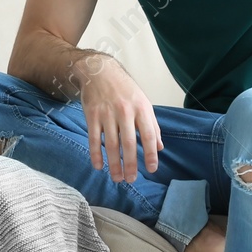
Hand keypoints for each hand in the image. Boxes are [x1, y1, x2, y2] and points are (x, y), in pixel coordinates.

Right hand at [77, 54, 161, 182]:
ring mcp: (107, 113)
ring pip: (110, 144)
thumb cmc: (125, 89)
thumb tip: (159, 147)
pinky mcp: (92, 115)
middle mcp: (124, 111)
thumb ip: (152, 125)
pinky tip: (99, 166)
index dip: (151, 153)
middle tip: (131, 179)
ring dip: (114, 164)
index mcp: (141, 108)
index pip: (149, 135)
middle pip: (128, 143)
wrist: (100, 71)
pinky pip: (93, 138)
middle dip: (130, 164)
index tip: (152, 169)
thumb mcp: (143, 102)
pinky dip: (96, 154)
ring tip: (117, 178)